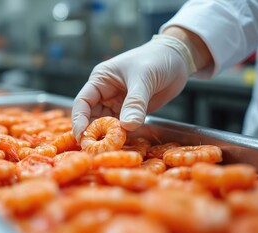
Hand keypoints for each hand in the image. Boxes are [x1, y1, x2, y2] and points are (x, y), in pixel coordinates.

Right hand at [72, 34, 196, 139]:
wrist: (178, 58)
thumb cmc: (156, 59)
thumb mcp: (144, 79)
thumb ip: (135, 103)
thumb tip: (127, 126)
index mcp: (101, 80)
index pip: (83, 102)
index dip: (79, 120)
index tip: (82, 136)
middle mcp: (105, 93)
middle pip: (91, 116)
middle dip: (92, 133)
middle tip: (94, 150)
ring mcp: (118, 103)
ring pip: (105, 124)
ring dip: (106, 136)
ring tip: (108, 150)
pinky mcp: (131, 111)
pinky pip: (122, 127)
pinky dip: (121, 136)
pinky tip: (121, 146)